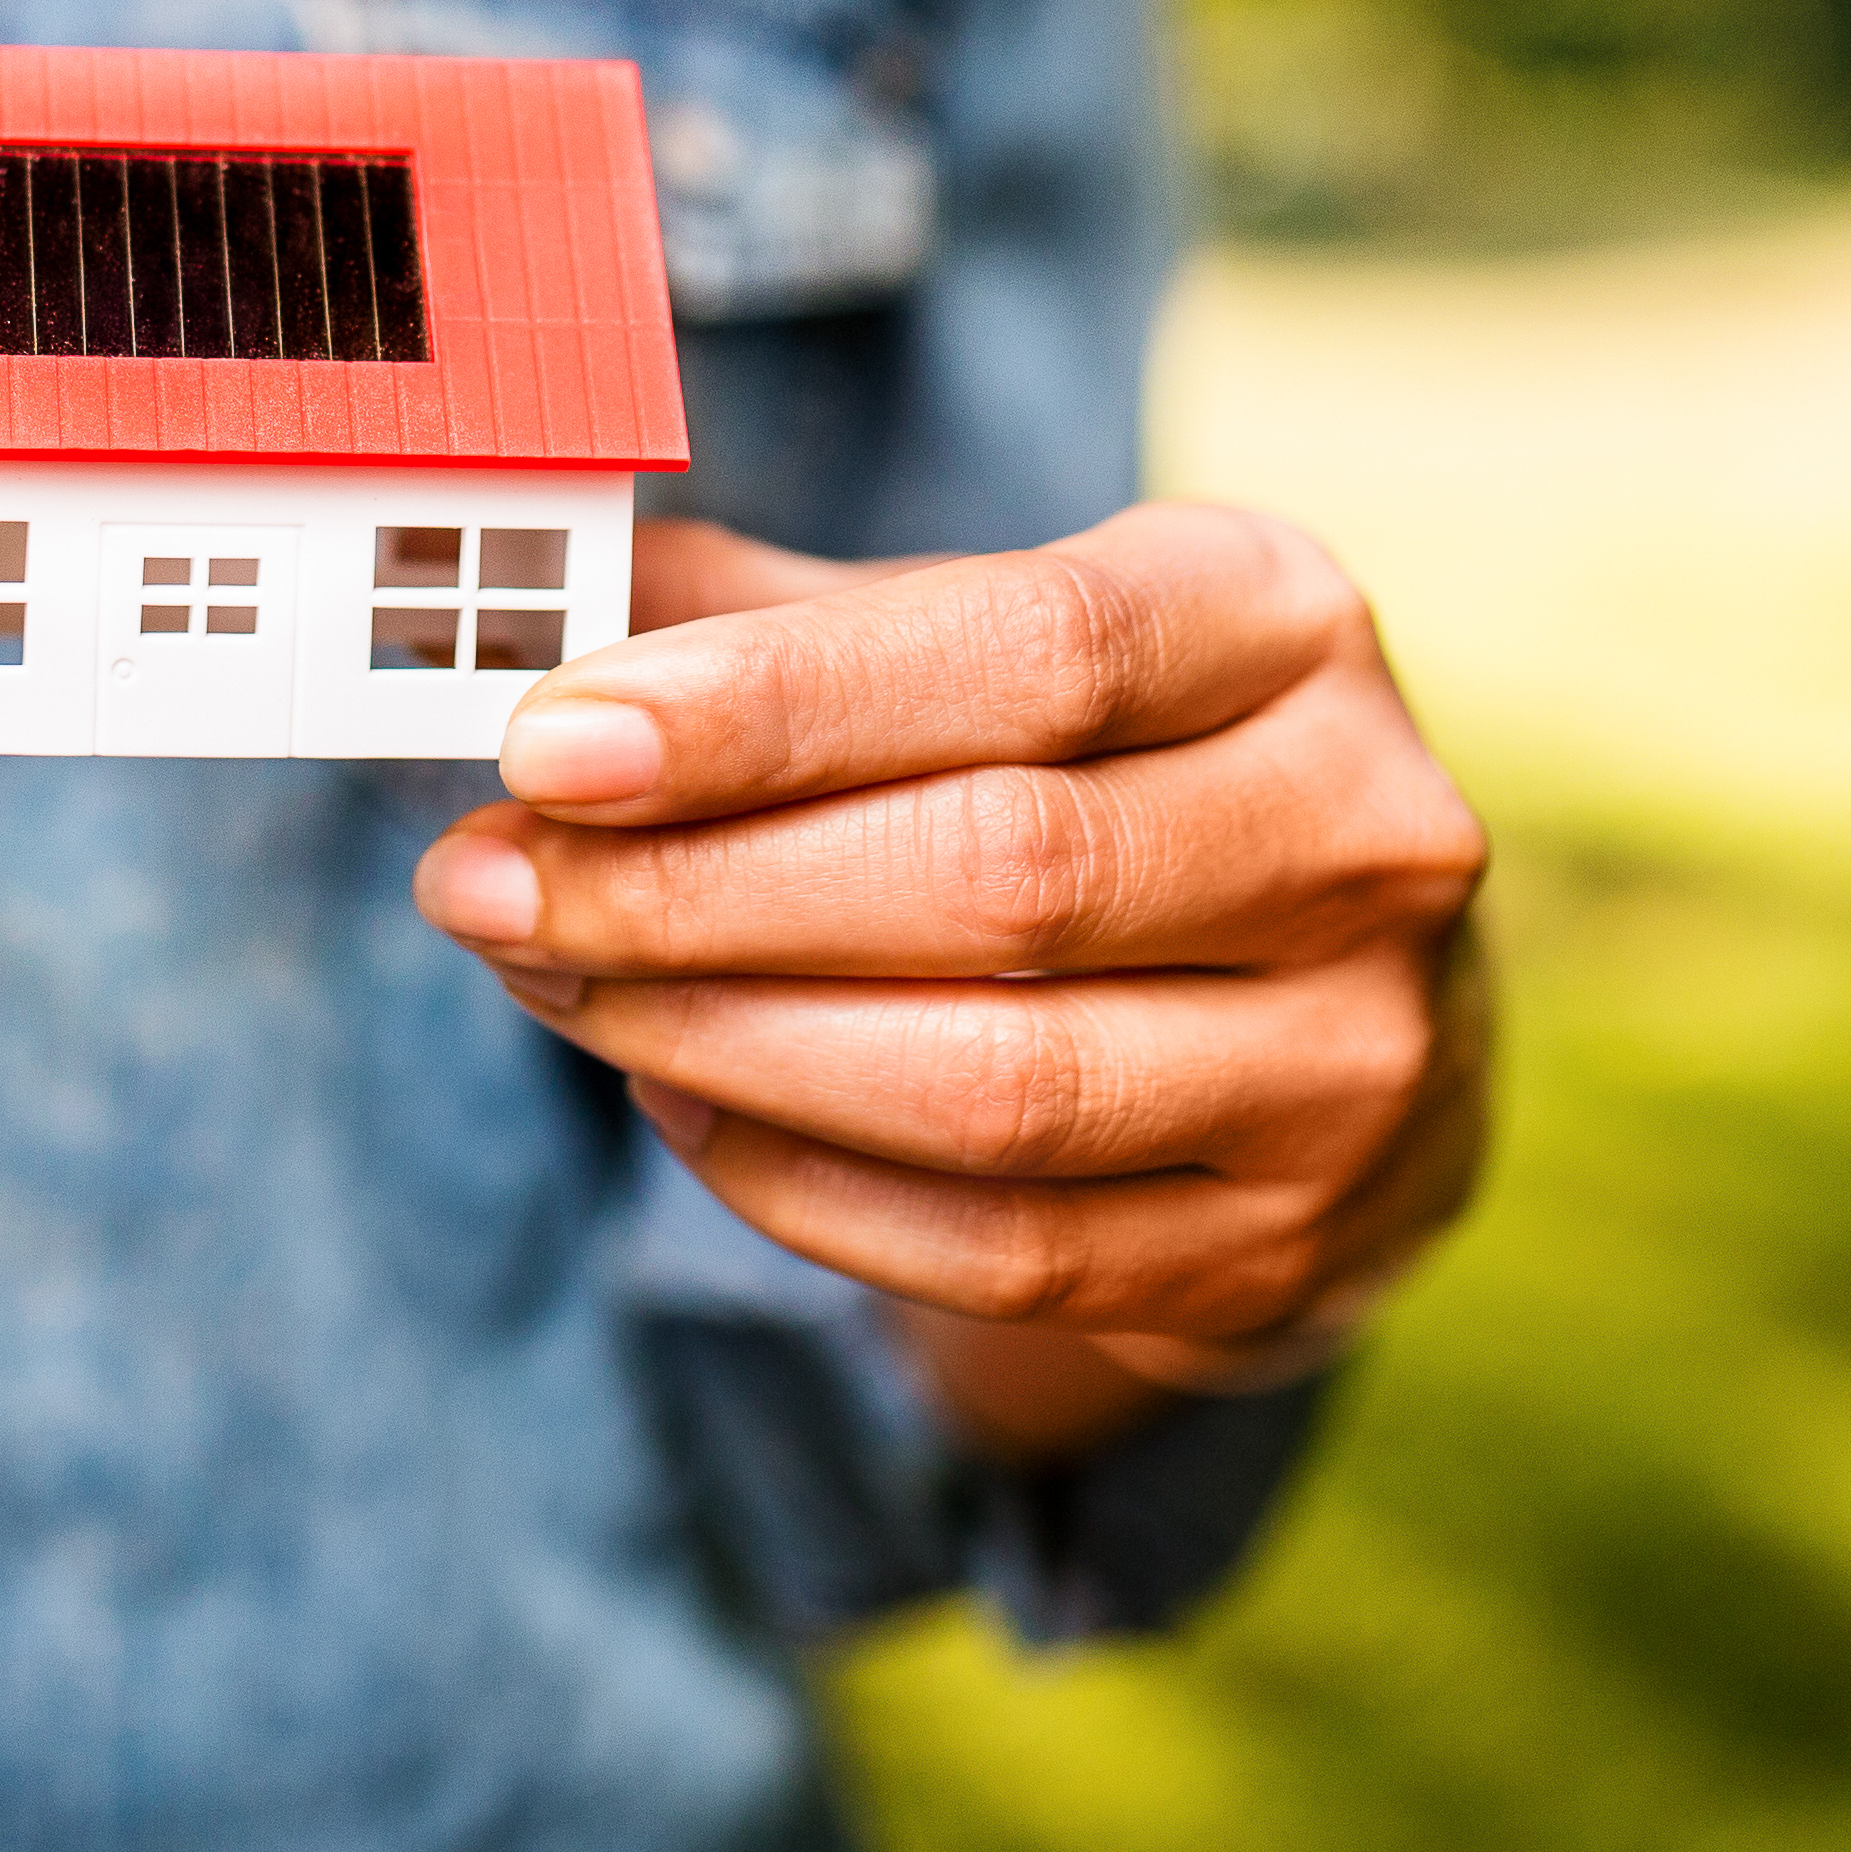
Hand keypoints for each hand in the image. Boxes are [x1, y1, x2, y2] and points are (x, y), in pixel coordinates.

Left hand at [406, 503, 1490, 1388]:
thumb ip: (781, 619)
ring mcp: (1349, 1058)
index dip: (776, 703)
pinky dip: (803, 1184)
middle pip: (1004, 873)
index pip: (1034, 649)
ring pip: (999, 1085)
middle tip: (484, 884)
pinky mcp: (1283, 1245)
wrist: (1343, 1019)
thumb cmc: (1115, 778)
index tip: (550, 741)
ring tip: (553, 986)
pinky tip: (681, 1101)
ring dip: (721, 1043)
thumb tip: (530, 602)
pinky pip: (1003, 1249)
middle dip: (697, 889)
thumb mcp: (996, 644)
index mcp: (1284, 621)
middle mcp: (1365, 831)